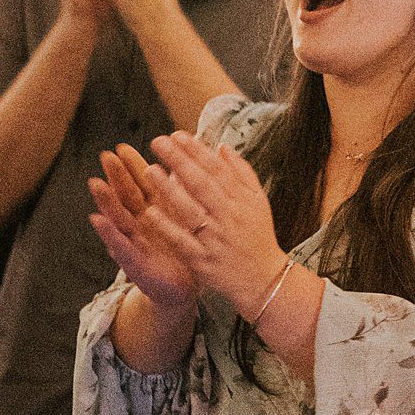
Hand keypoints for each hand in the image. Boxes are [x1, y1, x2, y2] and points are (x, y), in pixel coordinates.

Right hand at [88, 143, 199, 313]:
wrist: (183, 290)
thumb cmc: (182, 249)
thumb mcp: (183, 218)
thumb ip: (180, 192)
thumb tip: (184, 163)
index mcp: (154, 211)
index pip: (141, 184)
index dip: (131, 166)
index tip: (122, 147)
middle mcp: (140, 224)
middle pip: (126, 195)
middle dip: (116, 176)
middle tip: (106, 156)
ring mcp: (134, 243)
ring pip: (119, 218)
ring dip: (106, 201)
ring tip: (95, 183)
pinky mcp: (134, 263)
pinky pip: (121, 246)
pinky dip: (110, 233)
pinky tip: (98, 220)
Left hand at [135, 132, 288, 311]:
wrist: (264, 279)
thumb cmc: (257, 236)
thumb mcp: (258, 202)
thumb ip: (242, 173)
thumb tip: (222, 147)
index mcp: (240, 200)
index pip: (217, 170)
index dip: (197, 151)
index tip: (178, 135)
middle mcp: (228, 216)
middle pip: (202, 184)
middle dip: (180, 161)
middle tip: (158, 141)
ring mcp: (215, 238)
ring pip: (190, 210)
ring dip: (169, 190)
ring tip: (149, 170)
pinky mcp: (203, 260)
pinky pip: (182, 241)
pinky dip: (168, 227)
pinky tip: (151, 212)